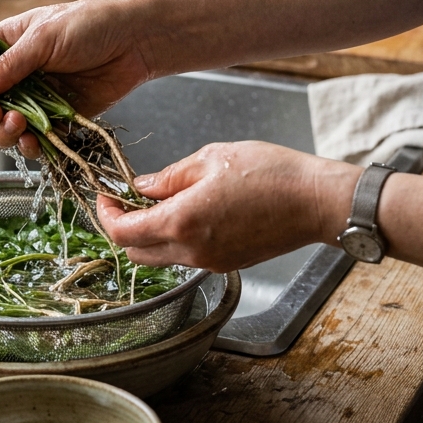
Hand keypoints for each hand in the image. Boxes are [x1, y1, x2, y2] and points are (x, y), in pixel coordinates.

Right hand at [0, 0, 153, 158]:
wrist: (137, 41)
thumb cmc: (90, 23)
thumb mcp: (43, 38)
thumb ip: (7, 66)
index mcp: (4, 47)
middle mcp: (15, 76)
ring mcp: (35, 100)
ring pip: (4, 128)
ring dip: (3, 132)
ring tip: (17, 124)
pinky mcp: (57, 120)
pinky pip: (35, 140)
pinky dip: (29, 146)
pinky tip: (32, 142)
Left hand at [97, 141, 359, 270]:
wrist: (317, 202)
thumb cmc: (271, 174)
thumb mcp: (212, 158)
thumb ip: (169, 176)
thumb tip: (141, 186)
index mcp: (181, 223)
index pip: (121, 233)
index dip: (105, 214)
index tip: (105, 195)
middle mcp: (191, 251)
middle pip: (135, 252)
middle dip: (123, 226)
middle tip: (126, 199)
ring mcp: (210, 261)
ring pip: (160, 257)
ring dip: (149, 234)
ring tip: (161, 202)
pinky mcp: (226, 263)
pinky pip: (186, 257)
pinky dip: (176, 239)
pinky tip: (189, 212)